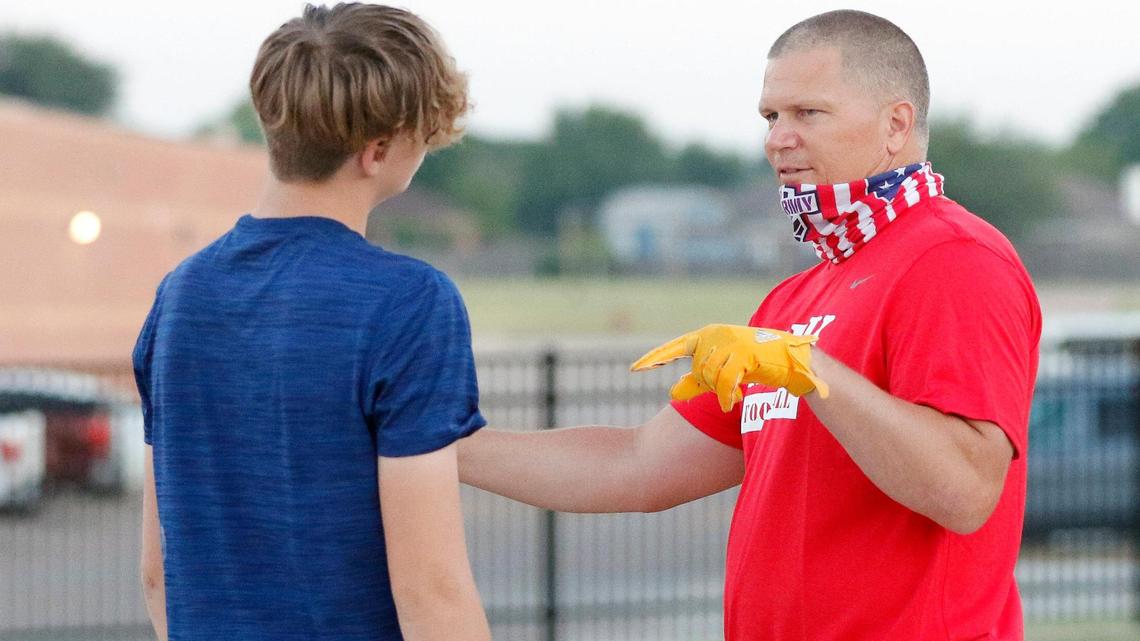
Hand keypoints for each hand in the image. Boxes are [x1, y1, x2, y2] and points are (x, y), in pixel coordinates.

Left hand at [630, 324, 829, 411]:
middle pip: (696, 369)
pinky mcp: (743, 352)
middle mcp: (714, 334)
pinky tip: (733, 402)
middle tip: (727, 390)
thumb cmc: (752, 364)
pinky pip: (725, 381)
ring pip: (710, 375)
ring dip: (721, 390)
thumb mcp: (720, 372)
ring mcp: (729, 341)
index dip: (655, 359)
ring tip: (734, 393)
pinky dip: (727, 395)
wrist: (788, 359)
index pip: (675, 348)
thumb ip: (696, 382)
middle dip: (708, 385)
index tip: (635, 369)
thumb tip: (671, 391)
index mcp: (706, 336)